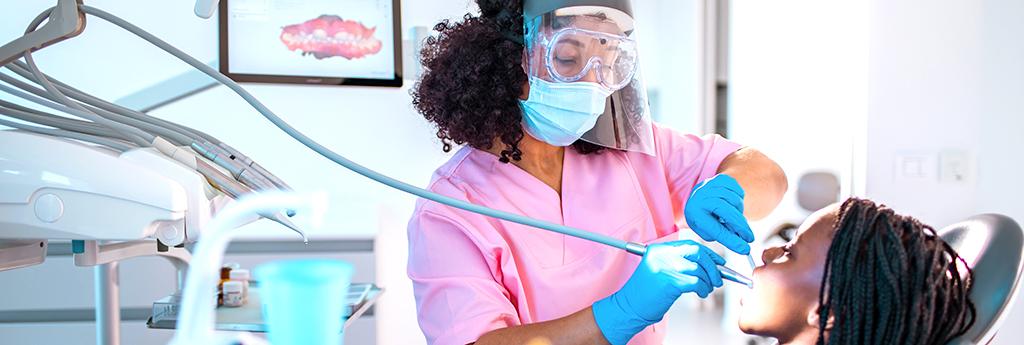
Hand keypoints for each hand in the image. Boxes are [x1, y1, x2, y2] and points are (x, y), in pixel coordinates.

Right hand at [592, 241, 724, 344]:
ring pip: (699, 269)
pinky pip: (696, 282)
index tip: (718, 262)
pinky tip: (700, 293)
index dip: (708, 253)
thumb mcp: (659, 269)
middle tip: (718, 278)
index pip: (690, 245)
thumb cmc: (645, 292)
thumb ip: (678, 262)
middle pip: (697, 252)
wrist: (629, 306)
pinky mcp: (670, 282)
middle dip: (712, 266)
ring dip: (708, 281)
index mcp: (659, 249)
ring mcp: (666, 267)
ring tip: (706, 289)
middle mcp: (662, 255)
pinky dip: (703, 289)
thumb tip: (709, 264)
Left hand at [684, 174, 754, 254]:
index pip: (715, 229)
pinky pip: (738, 191)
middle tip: (750, 238)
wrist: (701, 197)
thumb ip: (726, 237)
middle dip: (740, 227)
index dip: (731, 240)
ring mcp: (710, 184)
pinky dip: (739, 200)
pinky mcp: (720, 178)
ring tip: (733, 218)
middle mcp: (700, 196)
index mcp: (694, 212)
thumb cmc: (706, 219)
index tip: (745, 249)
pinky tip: (732, 205)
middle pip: (726, 212)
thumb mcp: (710, 231)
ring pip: (734, 201)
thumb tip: (744, 248)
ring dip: (738, 212)